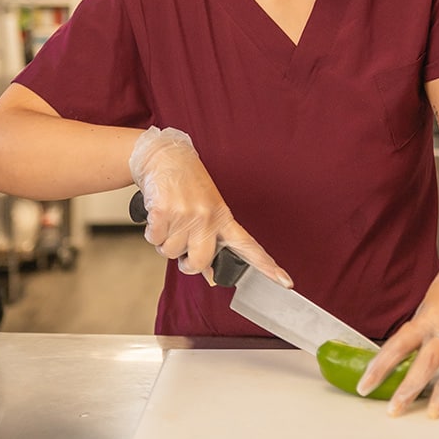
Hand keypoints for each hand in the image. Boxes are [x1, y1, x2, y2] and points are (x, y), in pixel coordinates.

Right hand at [128, 126, 292, 287]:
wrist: (165, 156)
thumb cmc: (187, 183)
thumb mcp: (207, 209)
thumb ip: (210, 241)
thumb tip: (209, 275)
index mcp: (223, 217)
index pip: (248, 245)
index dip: (267, 266)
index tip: (286, 282)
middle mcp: (208, 217)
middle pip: (200, 263)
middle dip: (187, 264)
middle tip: (183, 251)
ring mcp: (187, 215)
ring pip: (172, 253)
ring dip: (165, 243)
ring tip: (169, 221)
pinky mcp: (165, 212)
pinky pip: (155, 240)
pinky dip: (152, 233)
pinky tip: (158, 216)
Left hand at [355, 235, 438, 417]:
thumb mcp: (428, 304)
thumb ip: (420, 332)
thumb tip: (402, 359)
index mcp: (427, 317)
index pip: (398, 345)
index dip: (380, 368)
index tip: (365, 387)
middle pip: (425, 362)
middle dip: (408, 389)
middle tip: (395, 410)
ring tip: (432, 413)